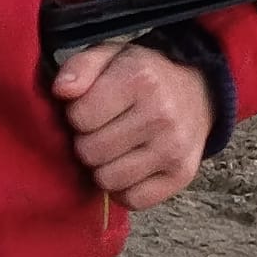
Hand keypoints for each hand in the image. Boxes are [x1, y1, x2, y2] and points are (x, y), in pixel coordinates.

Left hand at [53, 41, 213, 211]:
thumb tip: (60, 90)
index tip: (89, 108)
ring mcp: (173, 149)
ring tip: (112, 148)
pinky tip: (127, 166)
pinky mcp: (181, 175)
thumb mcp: (109, 56)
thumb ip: (79, 67)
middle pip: (91, 152)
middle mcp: (160, 115)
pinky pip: (133, 200)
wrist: (195, 93)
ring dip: (102, 167)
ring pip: (108, 180)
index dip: (76, 114)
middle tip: (99, 131)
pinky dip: (123, 188)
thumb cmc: (141, 76)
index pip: (79, 117)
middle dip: (86, 142)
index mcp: (139, 79)